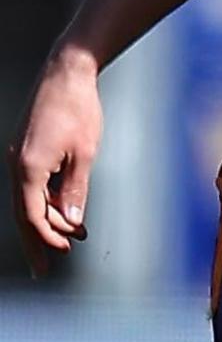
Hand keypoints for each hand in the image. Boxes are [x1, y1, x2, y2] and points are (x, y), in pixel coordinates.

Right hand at [10, 49, 101, 277]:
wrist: (66, 72)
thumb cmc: (78, 110)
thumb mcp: (85, 153)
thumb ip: (76, 190)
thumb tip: (72, 222)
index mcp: (28, 168)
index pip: (32, 215)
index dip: (47, 236)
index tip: (65, 250)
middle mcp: (16, 165)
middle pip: (24, 212)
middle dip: (36, 240)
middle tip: (44, 269)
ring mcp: (18, 156)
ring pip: (28, 198)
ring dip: (47, 219)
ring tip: (70, 238)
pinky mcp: (26, 149)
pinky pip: (32, 182)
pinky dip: (46, 198)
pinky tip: (65, 209)